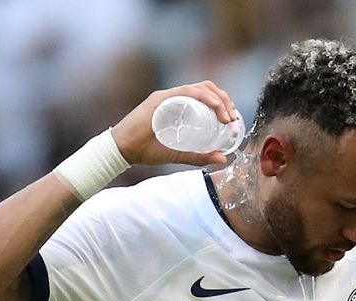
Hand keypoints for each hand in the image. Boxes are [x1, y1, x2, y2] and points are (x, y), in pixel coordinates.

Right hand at [111, 81, 237, 166]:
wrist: (125, 150)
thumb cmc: (147, 151)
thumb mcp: (179, 154)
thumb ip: (199, 156)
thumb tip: (222, 158)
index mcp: (180, 106)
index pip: (206, 96)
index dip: (222, 104)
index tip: (231, 120)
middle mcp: (175, 97)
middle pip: (206, 88)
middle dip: (224, 100)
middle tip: (231, 118)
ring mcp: (168, 96)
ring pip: (199, 88)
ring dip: (217, 99)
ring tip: (226, 116)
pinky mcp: (161, 99)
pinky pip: (186, 91)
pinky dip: (203, 97)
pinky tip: (213, 107)